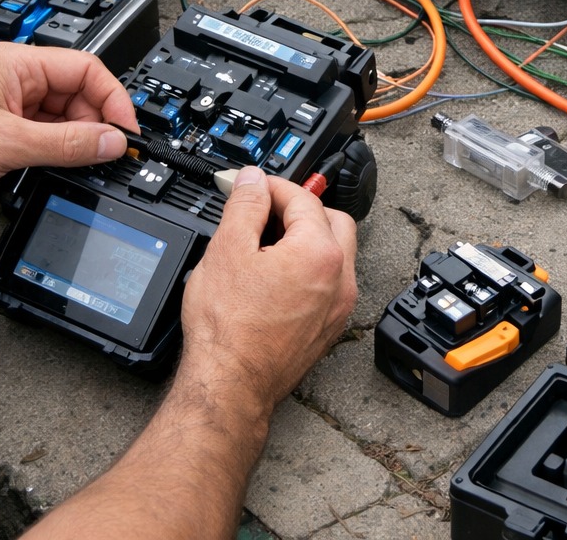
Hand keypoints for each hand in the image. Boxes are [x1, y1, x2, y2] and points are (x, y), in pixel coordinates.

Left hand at [0, 43, 138, 211]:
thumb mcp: (7, 142)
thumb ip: (67, 143)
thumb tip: (110, 141)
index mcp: (19, 65)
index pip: (86, 70)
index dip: (113, 98)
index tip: (126, 128)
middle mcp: (17, 84)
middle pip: (79, 97)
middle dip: (96, 125)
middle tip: (109, 153)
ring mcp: (10, 112)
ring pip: (64, 123)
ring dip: (77, 144)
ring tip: (86, 165)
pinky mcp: (2, 138)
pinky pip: (46, 142)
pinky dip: (59, 157)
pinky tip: (62, 170)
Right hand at [177, 166, 357, 418]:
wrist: (230, 385)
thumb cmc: (228, 329)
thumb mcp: (227, 249)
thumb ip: (245, 205)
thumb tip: (253, 181)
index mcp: (320, 252)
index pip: (303, 198)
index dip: (272, 186)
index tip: (251, 185)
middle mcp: (340, 278)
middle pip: (331, 220)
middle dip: (299, 208)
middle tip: (264, 210)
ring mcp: (338, 306)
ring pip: (334, 252)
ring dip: (307, 238)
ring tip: (267, 244)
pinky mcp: (329, 327)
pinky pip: (329, 283)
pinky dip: (309, 269)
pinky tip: (276, 276)